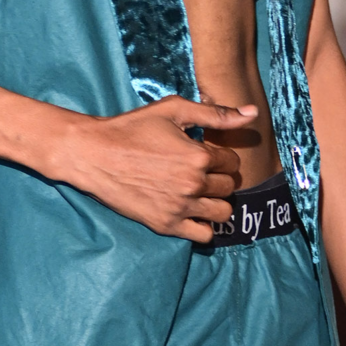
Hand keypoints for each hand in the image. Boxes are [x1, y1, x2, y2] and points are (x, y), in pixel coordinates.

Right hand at [56, 97, 255, 239]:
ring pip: (223, 213)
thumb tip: (252, 113)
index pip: (232, 162)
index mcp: (198, 156)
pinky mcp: (165, 225)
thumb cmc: (131, 128)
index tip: (205, 154)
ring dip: (216, 203)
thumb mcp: (172, 110)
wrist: (93, 155)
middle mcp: (193, 184)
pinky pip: (204, 235)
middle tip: (200, 173)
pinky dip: (204, 226)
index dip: (221, 156)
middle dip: (220, 178)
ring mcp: (180, 207)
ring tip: (200, 193)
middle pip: (229, 187)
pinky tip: (192, 212)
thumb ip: (215, 113)